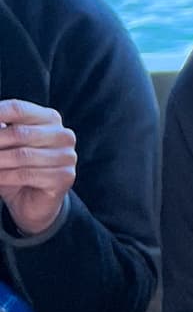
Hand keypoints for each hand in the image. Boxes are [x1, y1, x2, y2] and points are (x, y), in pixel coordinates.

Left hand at [0, 99, 76, 235]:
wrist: (33, 203)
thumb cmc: (17, 169)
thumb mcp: (6, 146)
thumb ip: (0, 132)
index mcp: (50, 118)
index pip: (17, 109)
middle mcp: (63, 134)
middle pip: (18, 132)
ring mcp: (67, 156)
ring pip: (21, 155)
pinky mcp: (64, 177)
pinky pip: (27, 175)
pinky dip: (5, 177)